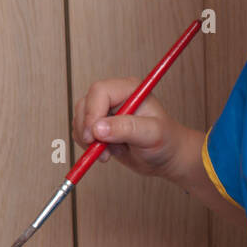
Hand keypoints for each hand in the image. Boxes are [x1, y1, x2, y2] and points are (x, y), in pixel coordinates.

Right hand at [72, 77, 188, 178]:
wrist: (166, 157)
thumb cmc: (166, 141)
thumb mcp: (151, 134)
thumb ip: (127, 128)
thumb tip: (98, 128)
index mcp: (129, 89)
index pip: (100, 91)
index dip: (93, 113)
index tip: (94, 135)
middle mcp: (115, 97)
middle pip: (85, 104)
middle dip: (87, 129)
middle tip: (99, 148)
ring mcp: (106, 111)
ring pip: (80, 119)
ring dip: (89, 140)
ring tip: (112, 151)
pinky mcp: (100, 126)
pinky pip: (81, 132)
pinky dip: (89, 146)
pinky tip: (108, 152)